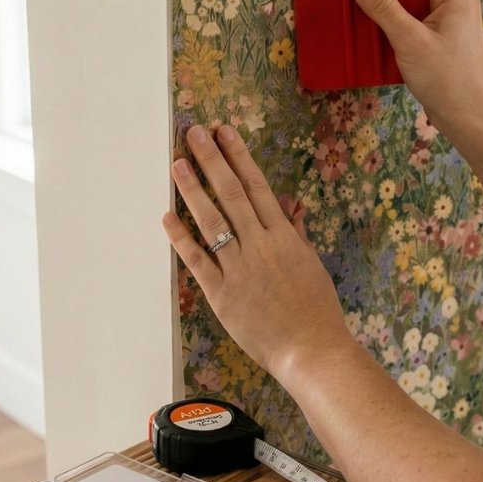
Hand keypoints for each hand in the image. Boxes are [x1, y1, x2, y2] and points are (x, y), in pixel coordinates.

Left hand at [162, 124, 348, 381]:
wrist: (310, 349)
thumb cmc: (315, 310)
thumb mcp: (310, 265)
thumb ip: (296, 234)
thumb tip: (290, 206)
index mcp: (284, 237)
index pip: (257, 187)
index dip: (239, 157)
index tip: (224, 132)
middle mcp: (260, 245)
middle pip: (231, 194)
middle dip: (212, 160)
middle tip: (194, 133)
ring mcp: (239, 268)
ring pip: (212, 221)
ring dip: (193, 190)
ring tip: (178, 164)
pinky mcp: (221, 294)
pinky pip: (197, 260)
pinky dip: (181, 238)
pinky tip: (167, 216)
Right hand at [348, 0, 482, 139]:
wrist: (466, 116)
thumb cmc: (446, 78)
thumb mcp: (409, 40)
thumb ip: (383, 7)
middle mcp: (456, 3)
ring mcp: (450, 22)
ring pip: (416, 0)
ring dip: (391, 0)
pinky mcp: (441, 40)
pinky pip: (416, 20)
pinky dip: (397, 19)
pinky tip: (375, 25)